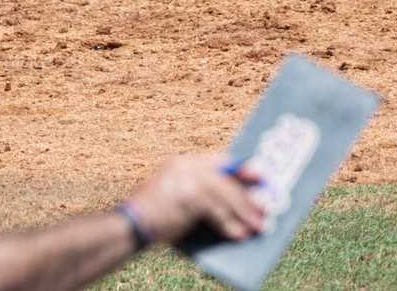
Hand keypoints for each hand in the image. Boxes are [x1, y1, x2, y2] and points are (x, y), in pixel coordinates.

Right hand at [123, 153, 266, 245]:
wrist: (130, 226)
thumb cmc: (152, 217)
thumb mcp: (174, 197)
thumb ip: (198, 194)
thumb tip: (231, 207)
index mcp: (181, 162)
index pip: (219, 161)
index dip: (241, 169)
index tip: (260, 175)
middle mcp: (185, 166)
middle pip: (225, 179)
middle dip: (247, 196)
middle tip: (266, 209)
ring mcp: (185, 179)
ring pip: (225, 194)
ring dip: (245, 212)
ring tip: (259, 227)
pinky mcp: (188, 196)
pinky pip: (217, 211)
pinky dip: (230, 224)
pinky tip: (239, 235)